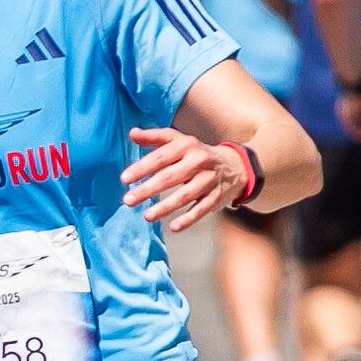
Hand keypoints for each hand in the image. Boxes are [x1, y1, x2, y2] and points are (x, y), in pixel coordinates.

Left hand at [125, 126, 255, 231]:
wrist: (235, 165)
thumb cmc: (197, 153)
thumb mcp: (179, 140)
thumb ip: (155, 137)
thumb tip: (132, 133)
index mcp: (186, 145)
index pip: (161, 157)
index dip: (142, 168)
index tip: (125, 179)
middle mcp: (199, 161)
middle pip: (170, 177)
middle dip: (148, 189)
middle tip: (128, 200)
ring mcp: (209, 179)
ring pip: (185, 195)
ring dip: (165, 206)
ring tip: (146, 216)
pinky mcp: (216, 196)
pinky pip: (202, 209)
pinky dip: (188, 219)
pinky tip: (173, 227)